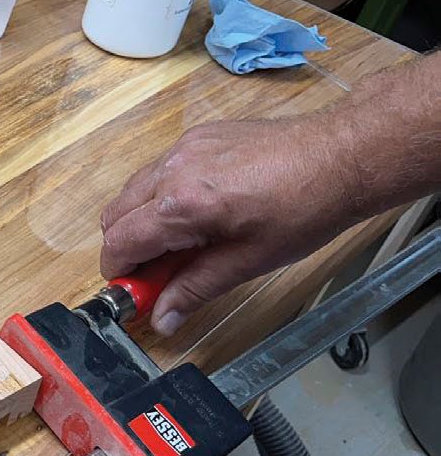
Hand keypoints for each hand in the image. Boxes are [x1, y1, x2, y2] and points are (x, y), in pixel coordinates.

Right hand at [99, 116, 359, 335]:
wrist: (341, 157)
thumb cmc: (305, 209)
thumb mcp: (248, 262)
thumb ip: (194, 290)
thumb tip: (162, 319)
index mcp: (183, 205)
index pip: (120, 242)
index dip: (120, 272)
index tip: (134, 291)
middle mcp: (173, 170)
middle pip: (114, 215)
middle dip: (126, 247)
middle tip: (158, 272)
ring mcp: (183, 147)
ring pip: (133, 191)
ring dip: (142, 221)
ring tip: (182, 242)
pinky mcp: (197, 136)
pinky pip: (159, 170)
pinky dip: (162, 196)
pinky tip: (198, 212)